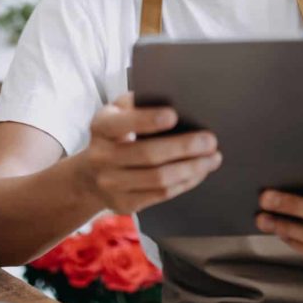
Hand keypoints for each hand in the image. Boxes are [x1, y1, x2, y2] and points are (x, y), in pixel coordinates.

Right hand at [72, 93, 221, 214]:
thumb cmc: (115, 136)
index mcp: (101, 126)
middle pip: (148, 154)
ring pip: (158, 179)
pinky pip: (161, 195)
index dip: (148, 120)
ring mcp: (111, 184)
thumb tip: (177, 99)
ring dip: (191, 168)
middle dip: (184, 147)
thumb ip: (138, 104)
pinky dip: (185, 183)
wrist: (90, 176)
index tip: (174, 115)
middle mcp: (101, 156)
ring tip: (212, 158)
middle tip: (210, 140)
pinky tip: (199, 172)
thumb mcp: (117, 114)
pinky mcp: (124, 203)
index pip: (123, 123)